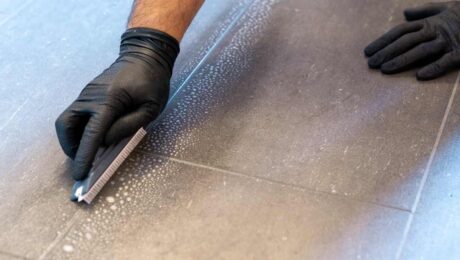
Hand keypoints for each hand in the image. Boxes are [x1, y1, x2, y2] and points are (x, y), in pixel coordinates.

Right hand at [55, 28, 179, 179]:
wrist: (144, 54)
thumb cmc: (153, 81)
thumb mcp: (151, 107)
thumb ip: (130, 125)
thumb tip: (106, 141)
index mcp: (108, 100)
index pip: (92, 133)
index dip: (84, 155)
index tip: (80, 173)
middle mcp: (90, 97)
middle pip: (66, 126)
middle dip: (71, 147)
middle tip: (83, 161)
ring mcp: (86, 93)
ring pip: (66, 120)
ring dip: (72, 139)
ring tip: (87, 151)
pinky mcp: (87, 93)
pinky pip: (75, 114)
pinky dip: (78, 129)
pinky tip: (92, 136)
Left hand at [364, 2, 459, 79]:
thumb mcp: (444, 9)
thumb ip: (423, 13)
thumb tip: (405, 13)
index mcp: (429, 22)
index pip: (400, 31)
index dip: (383, 41)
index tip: (367, 52)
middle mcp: (436, 31)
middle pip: (406, 41)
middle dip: (387, 52)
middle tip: (371, 64)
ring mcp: (449, 41)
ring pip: (422, 50)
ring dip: (402, 60)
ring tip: (385, 69)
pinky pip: (446, 61)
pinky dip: (433, 68)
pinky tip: (419, 76)